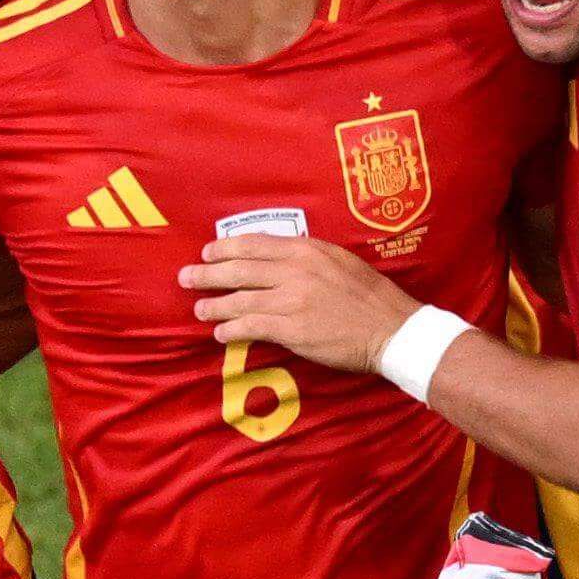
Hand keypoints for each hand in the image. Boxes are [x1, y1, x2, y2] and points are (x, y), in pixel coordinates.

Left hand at [181, 232, 419, 370]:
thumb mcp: (339, 261)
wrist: (392, 328)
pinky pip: (251, 326)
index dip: (225, 248)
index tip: (208, 253)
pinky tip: (221, 334)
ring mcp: (292, 300)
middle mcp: (295, 271)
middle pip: (239, 269)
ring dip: (214, 305)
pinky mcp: (292, 329)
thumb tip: (276, 259)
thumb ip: (306, 257)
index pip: (254, 244)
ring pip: (239, 299)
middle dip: (207, 273)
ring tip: (199, 310)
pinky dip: (231, 329)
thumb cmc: (369, 296)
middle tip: (186, 278)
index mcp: (306, 250)